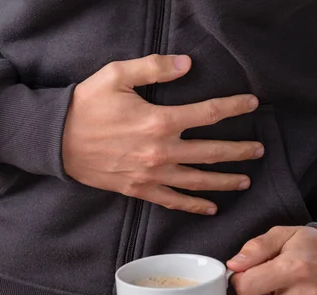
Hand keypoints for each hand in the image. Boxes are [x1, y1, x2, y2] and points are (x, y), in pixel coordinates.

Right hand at [62, 54, 262, 214]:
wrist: (56, 140)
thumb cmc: (86, 105)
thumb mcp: (116, 75)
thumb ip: (154, 67)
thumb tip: (187, 63)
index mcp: (159, 120)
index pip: (208, 114)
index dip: (234, 107)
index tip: (252, 104)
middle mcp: (161, 151)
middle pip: (211, 152)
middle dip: (239, 151)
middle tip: (259, 150)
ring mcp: (151, 174)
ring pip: (197, 180)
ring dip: (224, 180)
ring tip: (245, 180)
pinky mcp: (138, 189)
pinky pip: (172, 200)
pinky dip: (193, 205)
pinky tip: (210, 208)